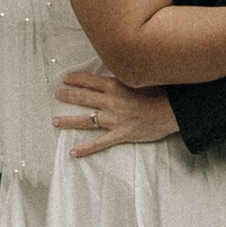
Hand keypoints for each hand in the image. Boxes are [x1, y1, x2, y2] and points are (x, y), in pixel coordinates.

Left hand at [54, 63, 177, 155]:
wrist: (170, 112)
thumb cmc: (157, 94)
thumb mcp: (138, 81)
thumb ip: (123, 79)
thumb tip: (112, 75)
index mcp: (115, 86)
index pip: (90, 81)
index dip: (76, 79)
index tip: (65, 78)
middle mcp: (111, 102)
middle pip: (83, 98)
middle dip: (68, 95)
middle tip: (57, 94)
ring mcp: (114, 119)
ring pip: (86, 120)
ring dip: (69, 120)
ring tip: (55, 121)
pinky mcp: (120, 134)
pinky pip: (99, 143)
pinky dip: (85, 148)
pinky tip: (73, 152)